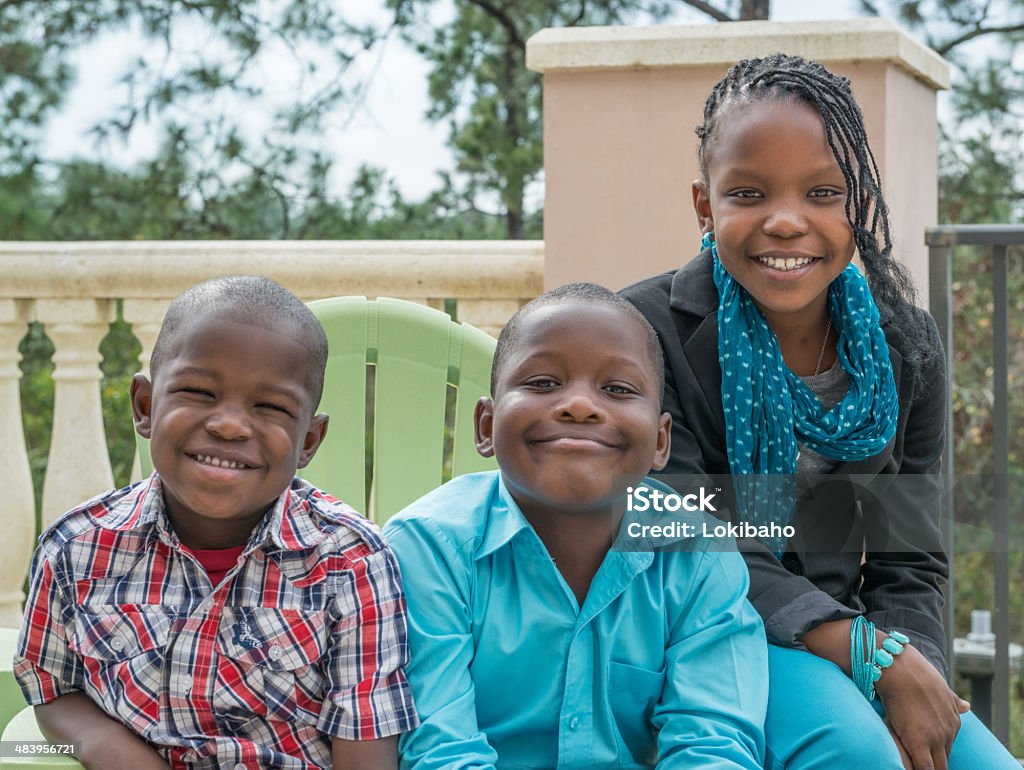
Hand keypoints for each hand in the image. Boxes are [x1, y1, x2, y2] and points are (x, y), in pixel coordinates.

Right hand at [874, 644, 969, 769]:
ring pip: (936, 766)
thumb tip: (967, 706)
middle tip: (921, 761)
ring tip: (915, 765)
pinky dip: (917, 769)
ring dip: (928, 767)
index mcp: (953, 721)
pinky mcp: (918, 743)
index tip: (926, 753)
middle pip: (944, 759)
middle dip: (934, 762)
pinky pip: (923, 768)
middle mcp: (948, 732)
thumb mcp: (941, 686)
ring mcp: (935, 739)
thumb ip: (953, 700)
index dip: (935, 751)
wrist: (900, 668)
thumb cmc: (915, 672)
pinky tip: (910, 767)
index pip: (947, 746)